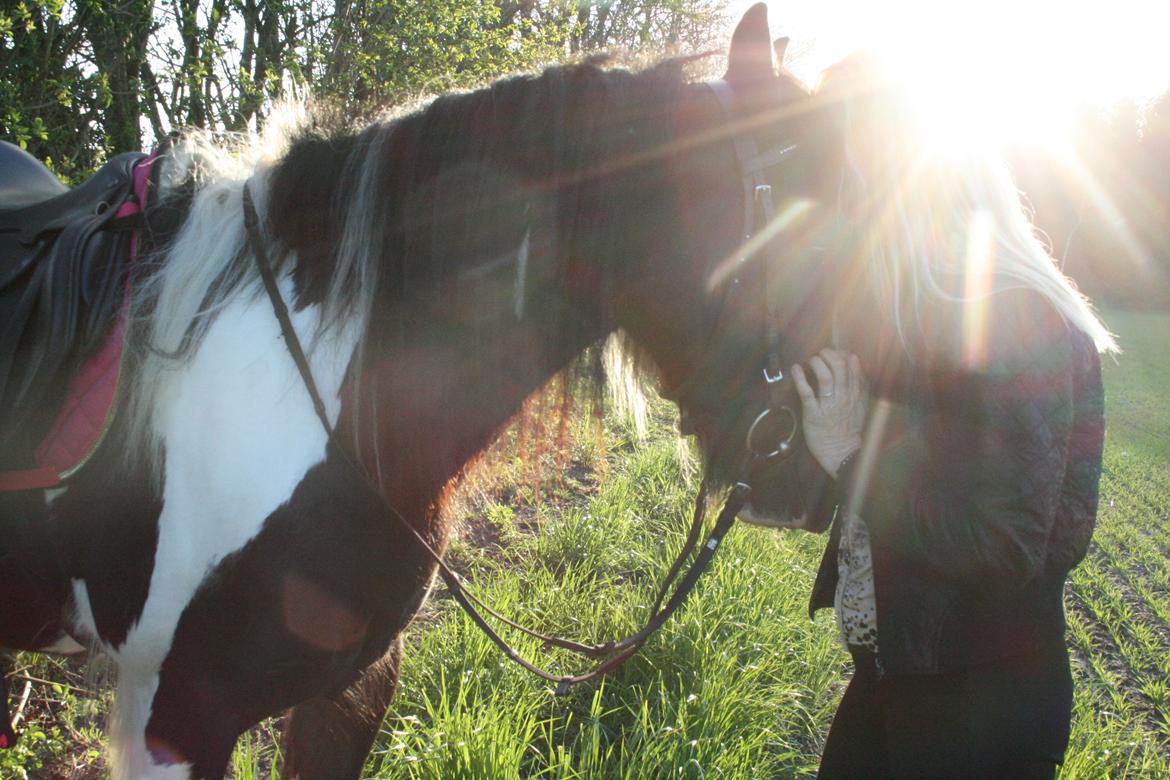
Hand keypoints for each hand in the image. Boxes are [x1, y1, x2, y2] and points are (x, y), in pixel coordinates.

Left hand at [792, 349, 867, 477]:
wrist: (841, 451)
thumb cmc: (848, 427)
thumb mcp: (861, 404)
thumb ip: (860, 385)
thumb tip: (854, 361)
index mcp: (855, 393)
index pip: (852, 366)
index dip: (842, 354)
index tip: (836, 352)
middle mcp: (843, 396)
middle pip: (839, 367)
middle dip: (828, 355)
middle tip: (821, 354)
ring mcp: (828, 405)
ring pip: (825, 377)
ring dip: (816, 363)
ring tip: (812, 360)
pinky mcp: (813, 413)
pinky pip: (807, 393)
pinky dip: (800, 379)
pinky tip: (795, 369)